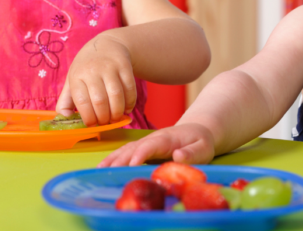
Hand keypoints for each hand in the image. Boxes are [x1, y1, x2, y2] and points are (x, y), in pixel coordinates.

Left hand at [56, 35, 136, 126]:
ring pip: (116, 96)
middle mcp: (92, 70)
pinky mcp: (125, 66)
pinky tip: (126, 108)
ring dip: (117, 113)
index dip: (88, 118)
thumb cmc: (87, 67)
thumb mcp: (72, 79)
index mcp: (76, 76)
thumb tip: (64, 120)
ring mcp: (110, 67)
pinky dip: (130, 103)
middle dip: (104, 118)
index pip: (82, 102)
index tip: (92, 125)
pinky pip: (130, 89)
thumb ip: (66, 101)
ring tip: (115, 118)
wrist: (107, 44)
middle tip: (105, 123)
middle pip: (100, 101)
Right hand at [99, 123, 215, 166]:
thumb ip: (192, 153)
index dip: (140, 154)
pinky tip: (103, 167)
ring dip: (113, 158)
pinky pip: (126, 152)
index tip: (131, 164)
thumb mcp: (203, 148)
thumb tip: (177, 156)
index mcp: (166, 138)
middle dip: (121, 159)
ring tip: (99, 169)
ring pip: (127, 149)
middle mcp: (153, 139)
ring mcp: (146, 142)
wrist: (197, 131)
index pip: (150, 145)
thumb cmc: (200, 141)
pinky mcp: (143, 148)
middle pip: (133, 147)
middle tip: (108, 171)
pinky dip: (114, 159)